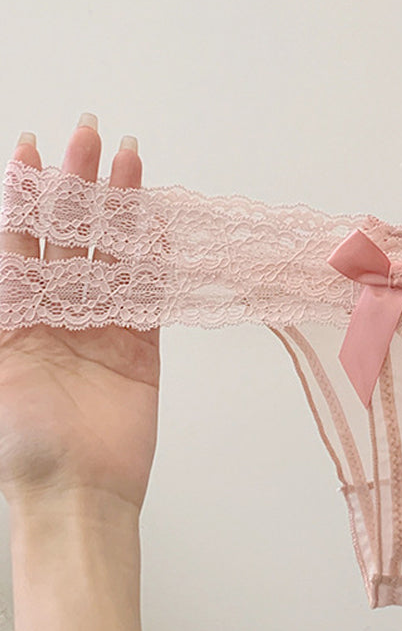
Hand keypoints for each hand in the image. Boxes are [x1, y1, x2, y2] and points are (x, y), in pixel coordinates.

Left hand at [0, 115, 159, 518]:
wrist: (78, 494)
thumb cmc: (24, 443)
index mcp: (13, 315)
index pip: (18, 237)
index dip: (25, 193)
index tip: (32, 150)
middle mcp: (55, 312)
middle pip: (68, 234)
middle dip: (75, 183)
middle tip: (86, 136)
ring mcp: (100, 325)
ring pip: (112, 252)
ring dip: (119, 207)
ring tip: (127, 159)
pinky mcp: (139, 345)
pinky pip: (148, 290)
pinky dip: (154, 255)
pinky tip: (157, 219)